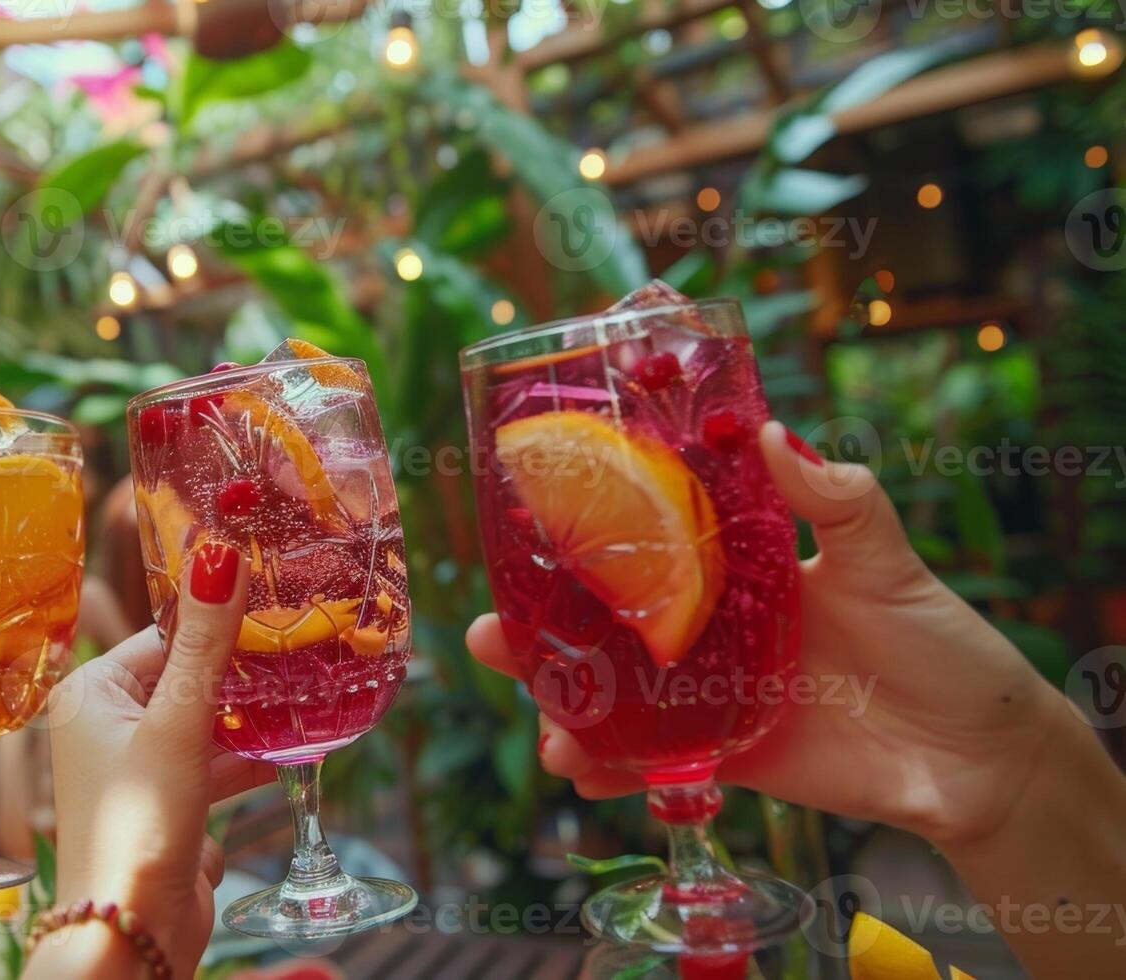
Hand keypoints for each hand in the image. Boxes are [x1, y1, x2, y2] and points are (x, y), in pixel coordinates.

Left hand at [34, 543, 273, 978]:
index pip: (161, 635)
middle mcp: (107, 725)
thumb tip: (220, 554)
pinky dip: (249, 753)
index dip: (215, 619)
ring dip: (251, 711)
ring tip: (311, 684)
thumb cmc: (137, 825)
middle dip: (240, 666)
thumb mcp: (177, 725)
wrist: (129, 932)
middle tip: (303, 637)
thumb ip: (205, 646)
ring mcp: (138, 768)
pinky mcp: (169, 805)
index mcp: (90, 694)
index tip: (273, 597)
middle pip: (186, 675)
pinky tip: (298, 743)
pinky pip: (214, 762)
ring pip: (204, 720)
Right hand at [468, 421, 1075, 849]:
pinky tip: (582, 772)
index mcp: (736, 570)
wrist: (978, 758)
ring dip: (563, 710)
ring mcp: (710, 696)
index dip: (579, 540)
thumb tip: (771, 430)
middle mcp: (709, 631)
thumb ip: (833, 500)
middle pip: (602, 628)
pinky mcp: (724, 756)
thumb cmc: (941, 646)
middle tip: (489, 634)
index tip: (518, 528)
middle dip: (536, 635)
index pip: (643, 545)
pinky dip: (612, 771)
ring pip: (613, 700)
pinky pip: (652, 763)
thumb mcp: (885, 561)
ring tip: (545, 724)